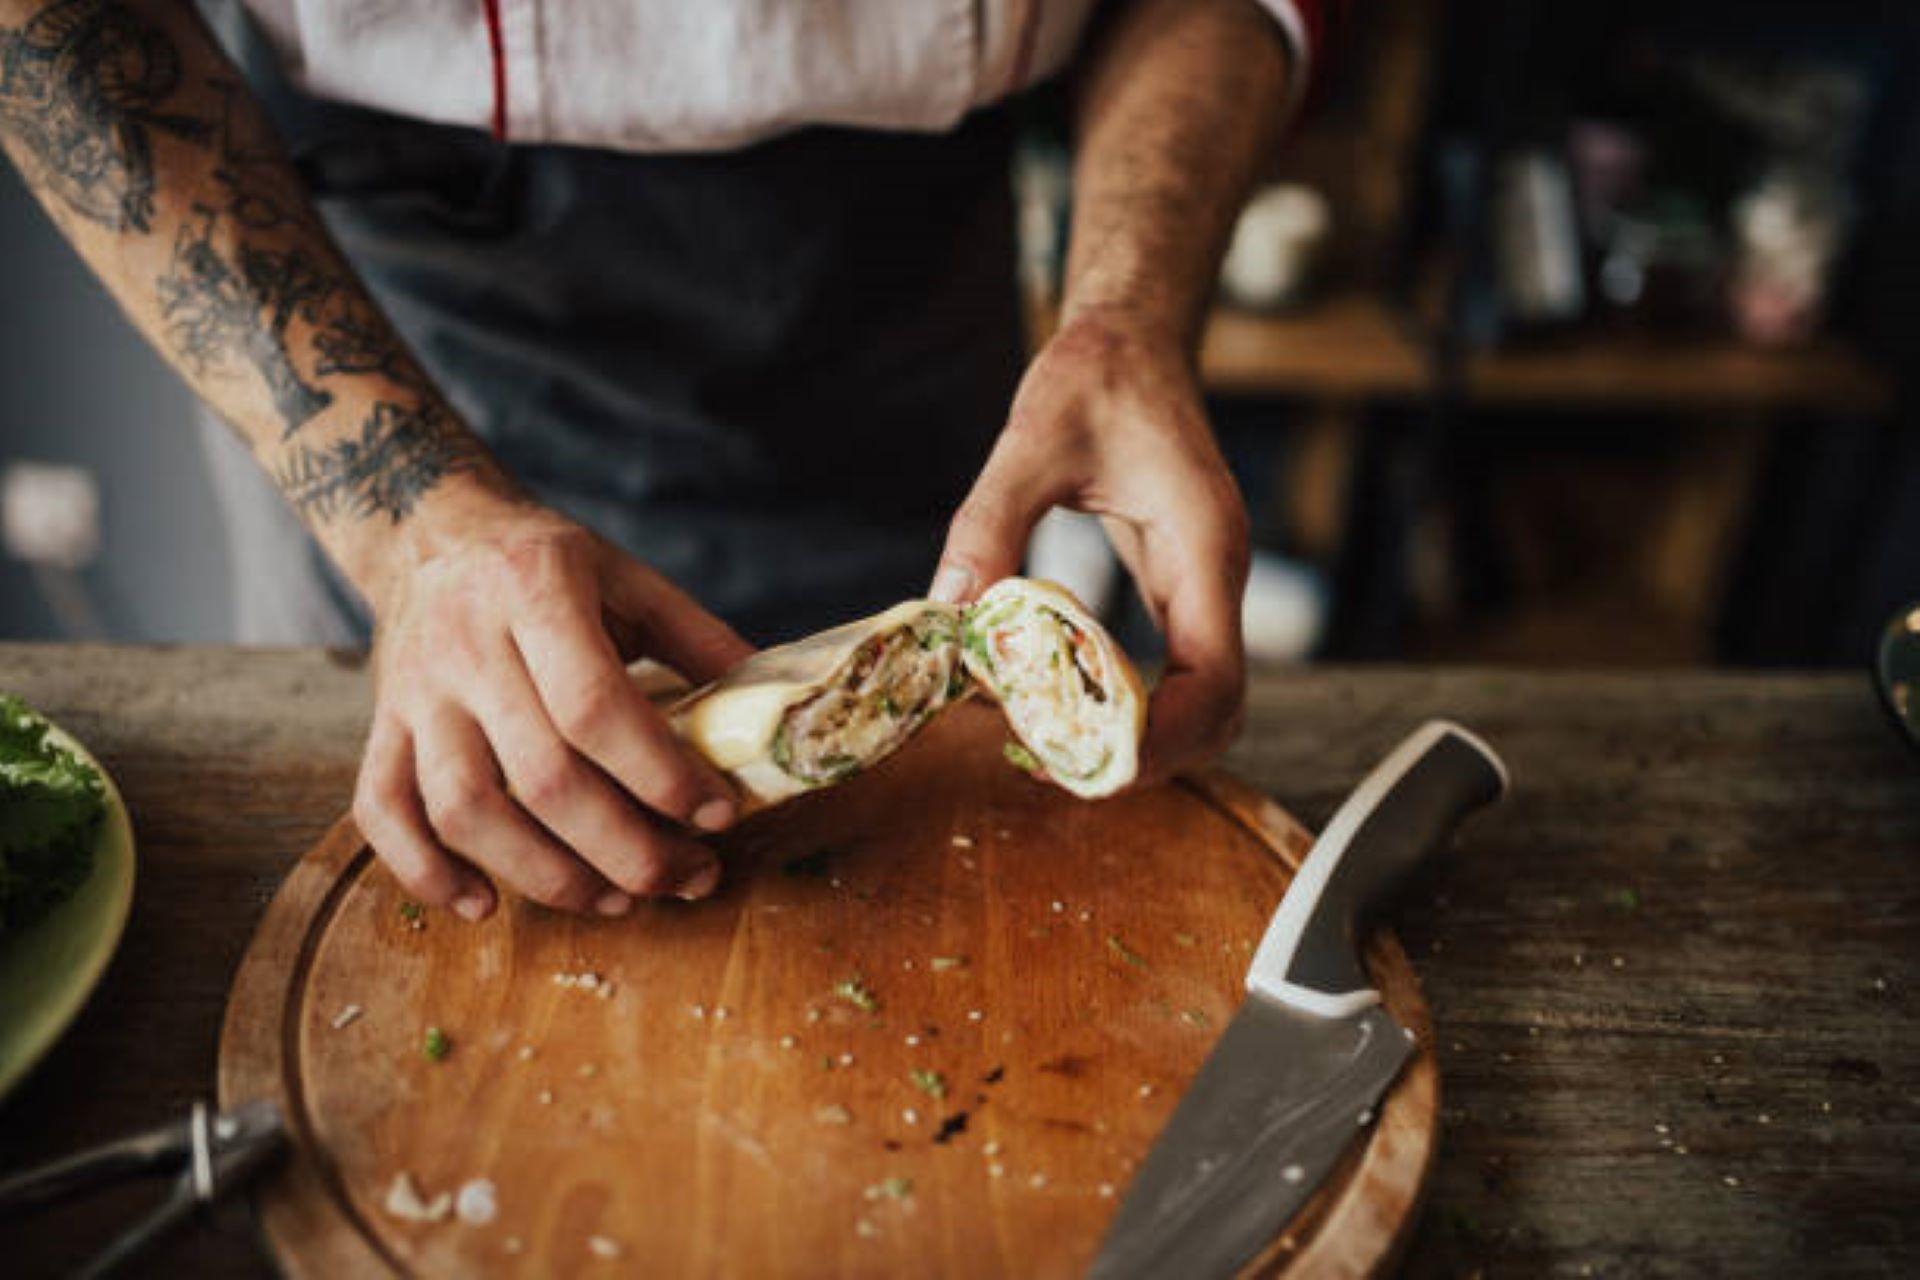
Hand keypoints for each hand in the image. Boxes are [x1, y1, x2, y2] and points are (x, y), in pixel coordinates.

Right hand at [351, 492, 753, 918]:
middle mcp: (467, 645)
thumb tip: (778, 707)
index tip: (716, 815)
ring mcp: (414, 692)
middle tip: (685, 879)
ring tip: (613, 901)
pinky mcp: (380, 727)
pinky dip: (425, 872)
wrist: (430, 531)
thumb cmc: (544, 561)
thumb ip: (699, 639)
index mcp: (537, 592)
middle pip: (542, 776)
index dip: (661, 774)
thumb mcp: (628, 576)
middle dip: (625, 848)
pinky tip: (483, 906)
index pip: (597, 706)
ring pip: (464, 810)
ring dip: (543, 875)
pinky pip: (382, 812)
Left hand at [931, 310, 1249, 783]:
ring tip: (1052, 749)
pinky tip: (1058, 703)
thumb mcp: (1030, 441)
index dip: (1166, 738)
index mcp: (1202, 545)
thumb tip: (949, 611)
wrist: (1131, 342)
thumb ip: (991, 524)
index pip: (1216, 679)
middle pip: (1220, 710)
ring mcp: (1201, 587)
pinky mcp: (1176, 589)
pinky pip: (1172, 672)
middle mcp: (1214, 576)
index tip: (1096, 761)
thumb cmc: (1095, 378)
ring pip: (1202, 699)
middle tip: (1060, 770)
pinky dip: (1127, 705)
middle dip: (1151, 756)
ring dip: (1142, 739)